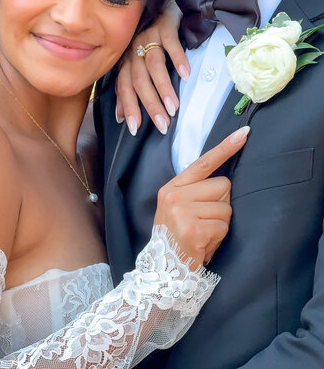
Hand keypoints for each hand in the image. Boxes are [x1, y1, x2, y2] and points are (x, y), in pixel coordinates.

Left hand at [116, 0, 187, 135]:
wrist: (163, 3)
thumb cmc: (150, 39)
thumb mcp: (137, 61)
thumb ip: (130, 87)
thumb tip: (121, 116)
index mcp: (126, 60)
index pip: (124, 87)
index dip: (129, 107)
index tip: (136, 129)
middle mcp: (133, 49)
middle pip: (138, 80)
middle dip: (150, 105)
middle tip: (163, 125)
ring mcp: (149, 36)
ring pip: (153, 65)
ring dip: (163, 88)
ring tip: (174, 107)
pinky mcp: (165, 25)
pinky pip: (170, 43)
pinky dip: (178, 60)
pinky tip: (186, 75)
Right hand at [153, 127, 248, 266]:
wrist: (162, 272)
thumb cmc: (177, 239)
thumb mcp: (179, 209)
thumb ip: (196, 191)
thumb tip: (225, 182)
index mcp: (172, 187)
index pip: (203, 162)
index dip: (225, 147)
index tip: (244, 133)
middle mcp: (174, 195)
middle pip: (223, 185)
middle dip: (221, 204)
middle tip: (204, 223)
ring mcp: (181, 211)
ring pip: (226, 207)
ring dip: (220, 224)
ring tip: (203, 235)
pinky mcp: (192, 229)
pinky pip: (222, 225)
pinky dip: (218, 238)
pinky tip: (203, 245)